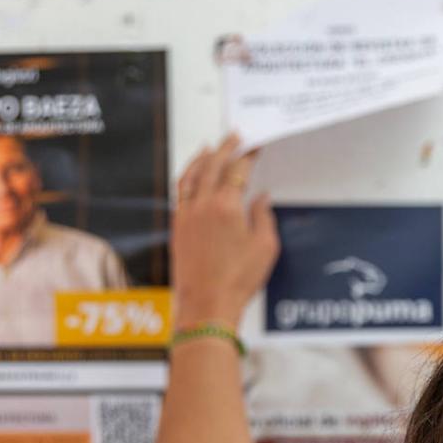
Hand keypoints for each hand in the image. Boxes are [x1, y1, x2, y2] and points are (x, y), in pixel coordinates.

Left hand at [172, 134, 279, 329]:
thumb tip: (261, 199)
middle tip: (234, 137)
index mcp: (227, 207)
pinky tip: (193, 177)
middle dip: (225, 148)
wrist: (207, 305)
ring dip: (201, 158)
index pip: (238, 170)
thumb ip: (263, 217)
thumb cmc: (238, 280)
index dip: (248, 155)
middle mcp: (203, 205)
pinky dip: (188, 178)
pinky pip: (180, 193)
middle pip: (213, 165)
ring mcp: (186, 215)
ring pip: (191, 176)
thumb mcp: (265, 247)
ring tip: (209, 148)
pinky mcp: (177, 227)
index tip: (255, 146)